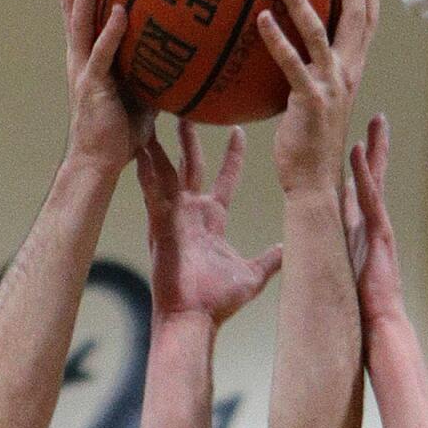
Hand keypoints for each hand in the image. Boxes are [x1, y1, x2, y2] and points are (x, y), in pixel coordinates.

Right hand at [61, 0, 153, 174]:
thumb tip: (184, 52)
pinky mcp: (93, 86)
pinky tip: (120, 10)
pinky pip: (102, 54)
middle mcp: (79, 56)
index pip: (82, 7)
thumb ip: (153, 68)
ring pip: (80, 18)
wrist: (98, 164)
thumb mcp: (142, 93)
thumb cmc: (120, 134)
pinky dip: (111, 31)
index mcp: (88, 55)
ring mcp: (83, 69)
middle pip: (73, 1)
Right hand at [136, 122, 281, 328]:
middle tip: (187, 108)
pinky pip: (152, 192)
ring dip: (161, 146)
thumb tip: (287, 249)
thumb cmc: (218, 303)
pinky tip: (140, 148)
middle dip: (189, 138)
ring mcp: (173, 218)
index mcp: (211, 221)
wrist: (195, 320)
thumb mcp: (252, 275)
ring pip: (166, 172)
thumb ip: (270, 260)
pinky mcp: (160, 226)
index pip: (224, 179)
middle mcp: (190, 214)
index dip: (231, 156)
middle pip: (190, 166)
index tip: (238, 130)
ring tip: (154, 117)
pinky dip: (146, 171)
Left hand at [258, 0, 378, 195]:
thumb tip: (290, 60)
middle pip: (354, 20)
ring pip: (319, 33)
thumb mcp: (313, 103)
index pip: (365, 27)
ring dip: (302, 1)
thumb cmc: (308, 147)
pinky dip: (277, 39)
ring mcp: (330, 87)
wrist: (313, 182)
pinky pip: (291, 63)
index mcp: (350, 74)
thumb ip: (308, 77)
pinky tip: (262, 18)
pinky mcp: (309, 99)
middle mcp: (346, 76)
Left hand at [343, 114, 404, 336]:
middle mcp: (373, 224)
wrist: (380, 323)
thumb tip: (314, 255)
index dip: (359, 167)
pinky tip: (358, 153)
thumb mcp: (343, 274)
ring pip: (376, 180)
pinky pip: (369, 198)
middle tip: (377, 119)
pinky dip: (363, 175)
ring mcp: (379, 227)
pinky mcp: (379, 234)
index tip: (357, 143)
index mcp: (363, 231)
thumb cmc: (363, 306)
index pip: (361, 192)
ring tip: (375, 122)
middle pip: (374, 178)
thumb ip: (333, 259)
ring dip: (374, 150)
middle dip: (376, 148)